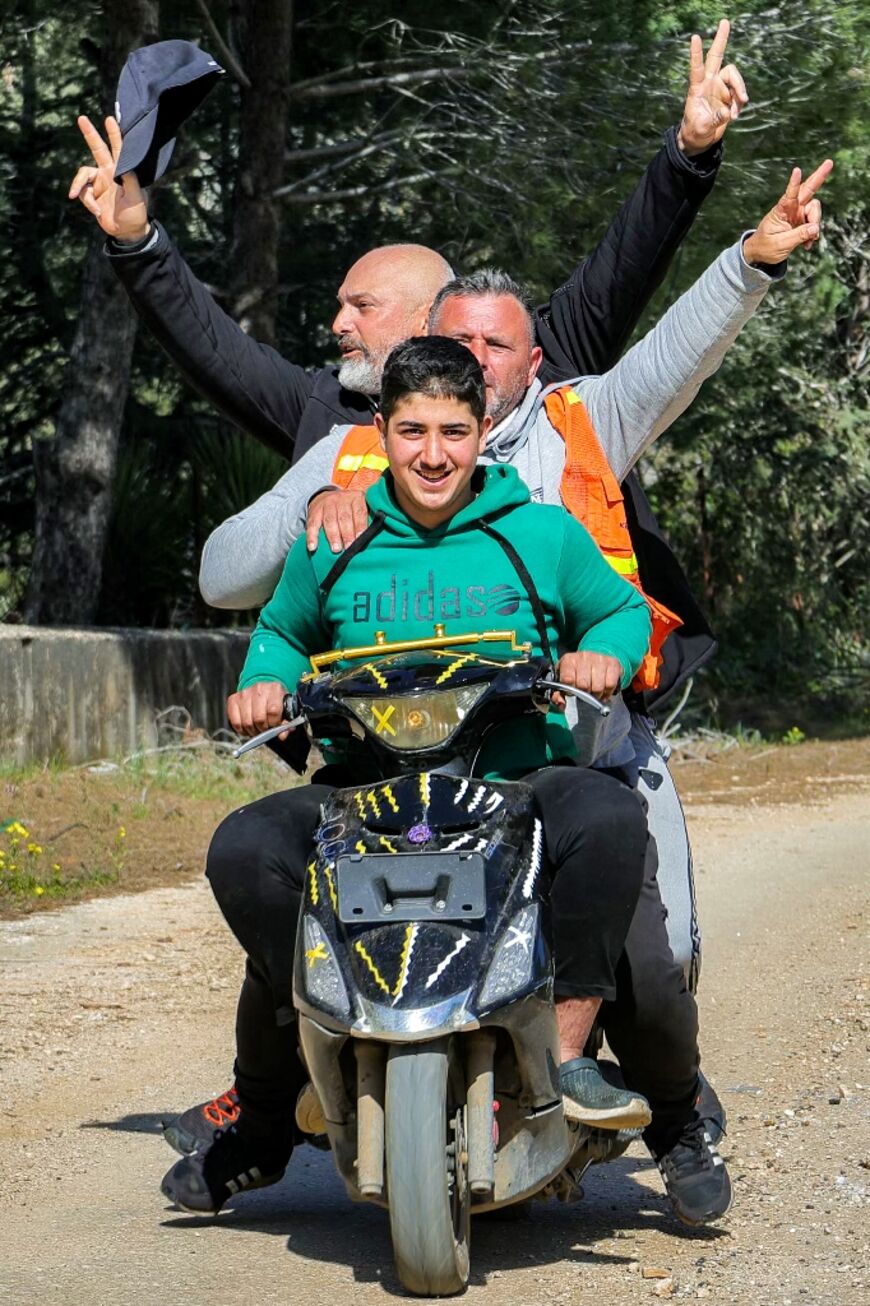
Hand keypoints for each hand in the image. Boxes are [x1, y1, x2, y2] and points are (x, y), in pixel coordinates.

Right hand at [68, 115, 149, 242]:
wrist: (126, 232)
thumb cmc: (135, 214)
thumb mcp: (136, 198)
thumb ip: (130, 181)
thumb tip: (125, 165)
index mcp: (122, 171)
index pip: (119, 150)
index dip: (115, 134)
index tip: (110, 119)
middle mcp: (109, 173)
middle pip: (98, 149)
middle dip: (90, 134)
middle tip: (81, 118)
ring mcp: (99, 182)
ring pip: (83, 174)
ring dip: (78, 185)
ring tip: (74, 195)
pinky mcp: (92, 194)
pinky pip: (83, 193)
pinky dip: (88, 203)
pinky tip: (97, 212)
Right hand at [227, 682, 290, 737]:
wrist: (264, 689)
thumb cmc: (275, 701)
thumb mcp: (286, 709)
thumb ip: (286, 723)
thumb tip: (282, 735)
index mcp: (275, 689)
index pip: (273, 712)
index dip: (274, 723)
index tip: (274, 725)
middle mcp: (259, 689)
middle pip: (258, 719)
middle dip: (263, 729)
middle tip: (265, 729)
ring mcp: (244, 693)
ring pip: (246, 723)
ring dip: (252, 731)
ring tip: (257, 728)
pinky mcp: (233, 699)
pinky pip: (235, 722)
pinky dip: (242, 730)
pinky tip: (247, 727)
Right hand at [306, 488, 368, 552]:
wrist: (327, 497)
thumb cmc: (350, 509)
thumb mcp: (360, 507)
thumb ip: (367, 519)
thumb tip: (375, 537)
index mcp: (357, 498)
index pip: (359, 513)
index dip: (360, 527)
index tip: (360, 540)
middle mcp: (341, 499)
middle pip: (344, 517)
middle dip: (347, 534)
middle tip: (349, 548)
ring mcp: (327, 504)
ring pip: (330, 521)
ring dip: (333, 536)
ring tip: (336, 549)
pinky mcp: (315, 511)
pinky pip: (312, 525)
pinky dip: (312, 537)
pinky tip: (313, 547)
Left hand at [552, 652, 622, 708]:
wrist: (596, 659)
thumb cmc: (577, 673)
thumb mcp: (564, 681)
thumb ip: (558, 695)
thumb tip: (562, 705)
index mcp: (568, 660)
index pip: (568, 679)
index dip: (571, 690)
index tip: (572, 693)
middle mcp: (583, 656)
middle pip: (584, 685)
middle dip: (584, 694)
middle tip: (585, 694)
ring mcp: (599, 658)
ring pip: (598, 687)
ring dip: (597, 694)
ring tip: (595, 692)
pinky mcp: (613, 663)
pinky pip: (610, 684)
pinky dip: (608, 691)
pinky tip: (604, 690)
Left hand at [677, 19, 747, 155]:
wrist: (701, 140)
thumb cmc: (695, 132)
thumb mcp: (702, 128)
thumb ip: (714, 119)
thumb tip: (727, 112)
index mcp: (697, 88)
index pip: (696, 68)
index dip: (696, 54)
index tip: (694, 37)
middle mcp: (710, 83)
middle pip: (717, 56)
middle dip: (721, 39)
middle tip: (724, 22)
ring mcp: (721, 88)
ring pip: (735, 78)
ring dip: (739, 92)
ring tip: (735, 113)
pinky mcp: (729, 95)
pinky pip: (740, 94)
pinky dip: (740, 104)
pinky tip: (734, 115)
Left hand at [743, 160, 833, 264]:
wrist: (761, 253)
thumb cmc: (766, 246)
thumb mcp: (781, 244)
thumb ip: (799, 235)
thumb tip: (816, 228)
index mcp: (781, 210)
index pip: (789, 195)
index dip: (794, 183)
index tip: (796, 170)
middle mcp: (791, 208)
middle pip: (807, 189)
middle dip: (819, 176)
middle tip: (829, 162)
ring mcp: (798, 213)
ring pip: (815, 208)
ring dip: (815, 222)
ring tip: (809, 240)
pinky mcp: (802, 221)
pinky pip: (814, 223)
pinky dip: (813, 233)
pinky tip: (807, 244)